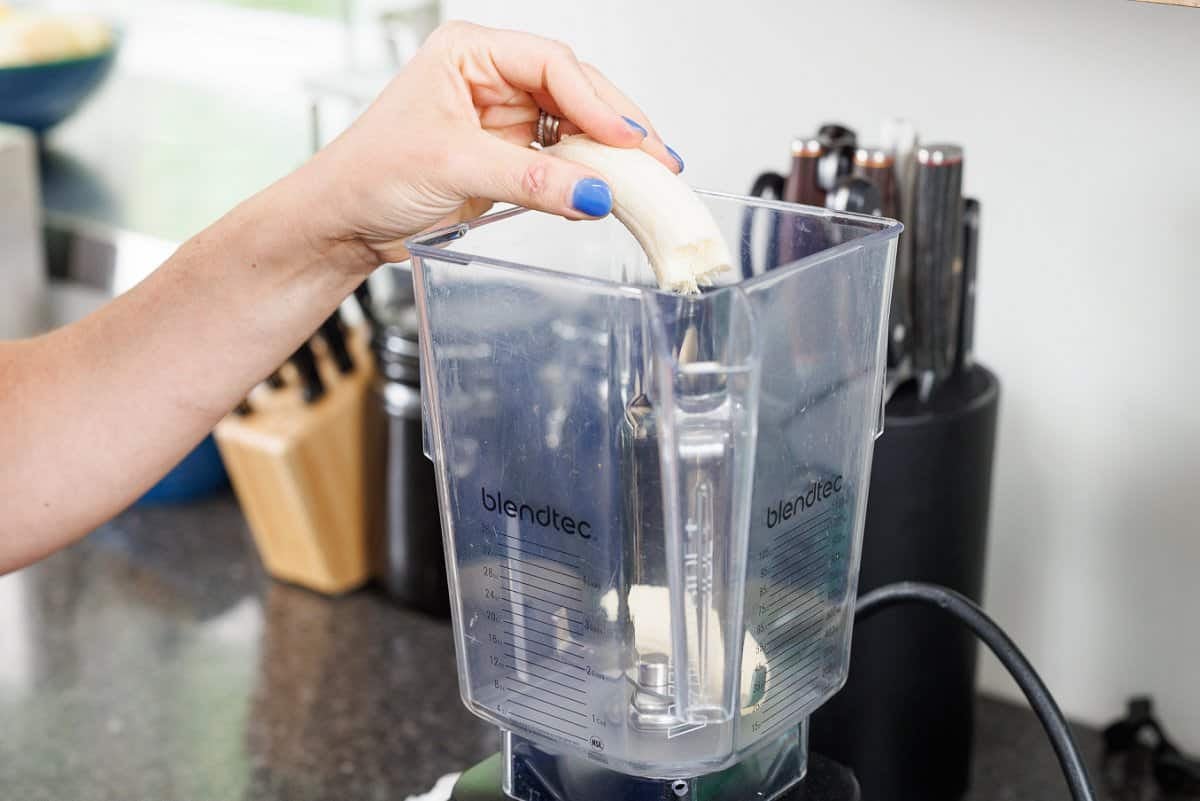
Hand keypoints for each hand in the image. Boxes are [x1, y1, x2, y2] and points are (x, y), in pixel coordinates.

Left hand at [302, 20, 683, 266]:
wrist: (344, 223)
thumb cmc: (369, 174)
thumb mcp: (454, 167)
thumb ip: (531, 180)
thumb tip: (594, 191)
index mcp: (470, 53)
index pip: (552, 63)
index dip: (596, 100)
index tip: (627, 139)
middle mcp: (492, 78)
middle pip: (575, 91)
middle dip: (617, 127)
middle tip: (657, 160)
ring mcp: (504, 119)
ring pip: (576, 127)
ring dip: (608, 157)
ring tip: (645, 182)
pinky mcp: (510, 158)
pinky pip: (563, 162)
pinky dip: (587, 180)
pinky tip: (605, 195)